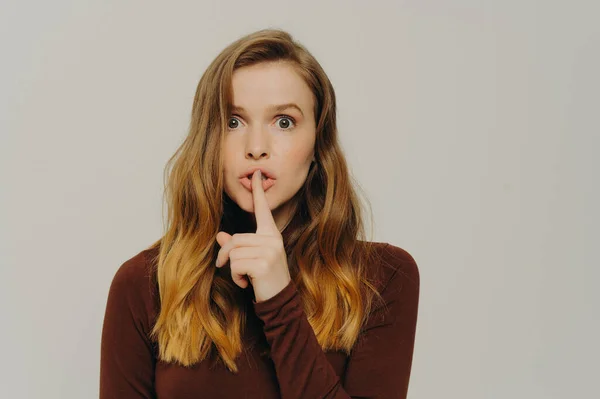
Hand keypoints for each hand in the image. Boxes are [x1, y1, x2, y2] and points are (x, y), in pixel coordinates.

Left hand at [215, 170, 290, 302]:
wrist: (280, 300)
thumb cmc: (265, 279)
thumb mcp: (252, 260)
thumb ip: (237, 246)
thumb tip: (221, 236)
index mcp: (271, 235)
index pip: (263, 210)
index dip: (258, 192)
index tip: (255, 173)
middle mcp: (272, 239)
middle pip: (235, 239)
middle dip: (227, 256)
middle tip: (233, 270)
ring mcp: (269, 251)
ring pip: (233, 252)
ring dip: (232, 269)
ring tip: (245, 277)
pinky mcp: (262, 264)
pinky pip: (235, 264)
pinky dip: (235, 277)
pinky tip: (247, 283)